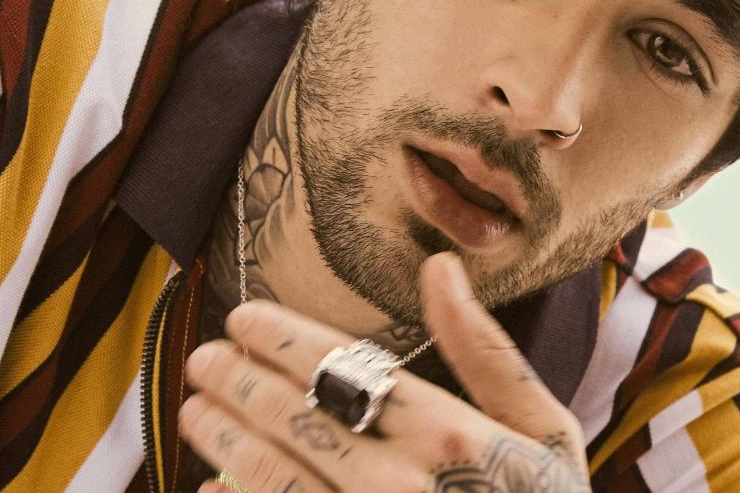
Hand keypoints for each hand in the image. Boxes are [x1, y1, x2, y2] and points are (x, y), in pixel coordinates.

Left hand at [178, 252, 590, 491]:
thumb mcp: (544, 430)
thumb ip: (486, 351)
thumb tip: (440, 268)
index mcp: (452, 437)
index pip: (344, 368)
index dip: (283, 338)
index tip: (245, 318)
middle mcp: (401, 484)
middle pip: (296, 417)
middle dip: (238, 381)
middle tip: (205, 357)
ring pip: (271, 475)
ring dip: (223, 438)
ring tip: (195, 409)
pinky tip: (214, 484)